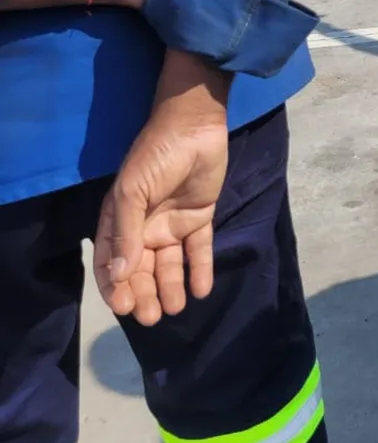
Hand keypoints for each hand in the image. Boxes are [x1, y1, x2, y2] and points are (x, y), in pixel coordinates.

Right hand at [94, 54, 228, 324]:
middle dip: (143, 294)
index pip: (112, 262)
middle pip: (140, 269)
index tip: (123, 308)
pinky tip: (202, 290)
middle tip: (151, 316)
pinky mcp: (199, 216)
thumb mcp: (132, 192)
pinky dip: (199, 270)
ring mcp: (172, 222)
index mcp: (120, 219)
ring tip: (175, 308)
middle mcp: (144, 225)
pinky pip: (198, 249)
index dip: (114, 287)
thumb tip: (120, 275)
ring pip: (168, 264)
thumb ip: (126, 233)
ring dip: (169, 287)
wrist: (194, 125)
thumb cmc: (155, 155)